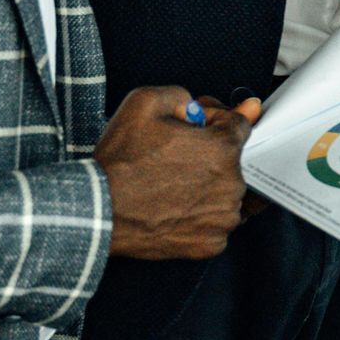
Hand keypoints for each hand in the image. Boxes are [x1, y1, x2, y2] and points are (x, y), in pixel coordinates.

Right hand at [95, 84, 258, 262]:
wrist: (99, 209)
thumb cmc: (120, 162)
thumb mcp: (143, 102)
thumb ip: (181, 95)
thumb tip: (198, 106)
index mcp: (222, 148)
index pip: (240, 125)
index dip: (216, 121)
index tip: (201, 126)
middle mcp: (231, 184)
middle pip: (233, 161)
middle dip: (211, 155)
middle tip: (177, 157)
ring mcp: (223, 218)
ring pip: (226, 194)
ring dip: (208, 187)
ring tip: (173, 184)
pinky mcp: (211, 243)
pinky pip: (215, 224)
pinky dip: (200, 216)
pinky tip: (175, 207)